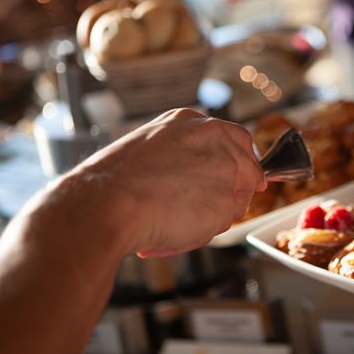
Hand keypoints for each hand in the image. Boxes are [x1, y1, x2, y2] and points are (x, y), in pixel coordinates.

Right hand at [65, 108, 264, 257]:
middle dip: (239, 190)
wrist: (105, 205)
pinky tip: (175, 227)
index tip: (247, 176)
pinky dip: (203, 231)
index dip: (243, 161)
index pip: (237, 138)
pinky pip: (223, 223)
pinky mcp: (225, 201)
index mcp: (191, 122)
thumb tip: (198, 174)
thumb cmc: (114, 185)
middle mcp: (214, 139)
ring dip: (214, 214)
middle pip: (249, 168)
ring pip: (236, 200)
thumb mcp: (149, 148)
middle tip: (214, 208)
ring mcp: (224, 169)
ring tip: (174, 216)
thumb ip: (182, 153)